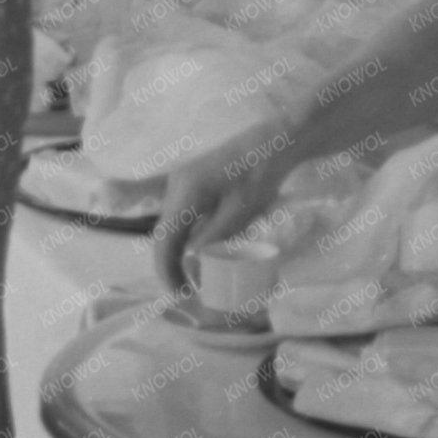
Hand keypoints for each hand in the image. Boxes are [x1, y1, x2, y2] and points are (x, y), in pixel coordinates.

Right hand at [148, 109, 300, 295]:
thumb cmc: (260, 176)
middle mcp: (175, 186)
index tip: (180, 295)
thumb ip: (212, 240)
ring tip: (197, 275)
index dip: (167, 272)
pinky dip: (187, 236)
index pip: (164, 242)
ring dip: (179, 252)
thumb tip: (191, 265)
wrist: (273, 142)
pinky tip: (203, 248)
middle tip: (190, 290)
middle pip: (164, 235)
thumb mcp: (239, 214)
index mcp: (184, 195)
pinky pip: (182, 215)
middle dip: (172, 265)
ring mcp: (181, 181)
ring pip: (172, 226)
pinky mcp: (192, 181)